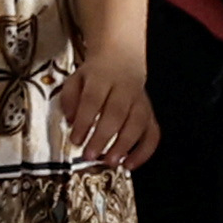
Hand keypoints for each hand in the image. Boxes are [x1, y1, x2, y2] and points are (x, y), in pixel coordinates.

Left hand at [63, 29, 162, 170]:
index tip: (76, 139)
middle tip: (90, 155)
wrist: (122, 58)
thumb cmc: (96, 75)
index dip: (84, 121)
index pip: (93, 99)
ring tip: (111, 162)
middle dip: (103, 137)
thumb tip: (71, 120)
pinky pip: (153, 132)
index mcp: (102, 77)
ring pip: (137, 123)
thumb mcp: (76, 79)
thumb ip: (70, 99)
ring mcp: (140, 100)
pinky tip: (130, 164)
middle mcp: (124, 88)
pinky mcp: (150, 112)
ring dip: (125, 145)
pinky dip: (144, 151)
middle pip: (116, 112)